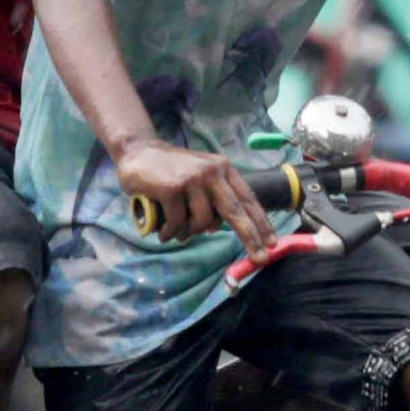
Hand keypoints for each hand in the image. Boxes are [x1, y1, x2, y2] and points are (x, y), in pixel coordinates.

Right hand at [115, 138, 270, 250]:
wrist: (138, 151)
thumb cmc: (171, 171)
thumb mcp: (200, 177)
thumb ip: (214, 198)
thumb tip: (220, 228)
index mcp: (223, 169)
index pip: (248, 198)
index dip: (261, 222)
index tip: (271, 243)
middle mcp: (212, 172)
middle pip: (236, 212)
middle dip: (250, 238)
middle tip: (259, 259)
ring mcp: (192, 179)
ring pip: (202, 223)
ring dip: (188, 234)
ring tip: (175, 231)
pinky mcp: (172, 188)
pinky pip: (178, 224)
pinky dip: (170, 233)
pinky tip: (163, 231)